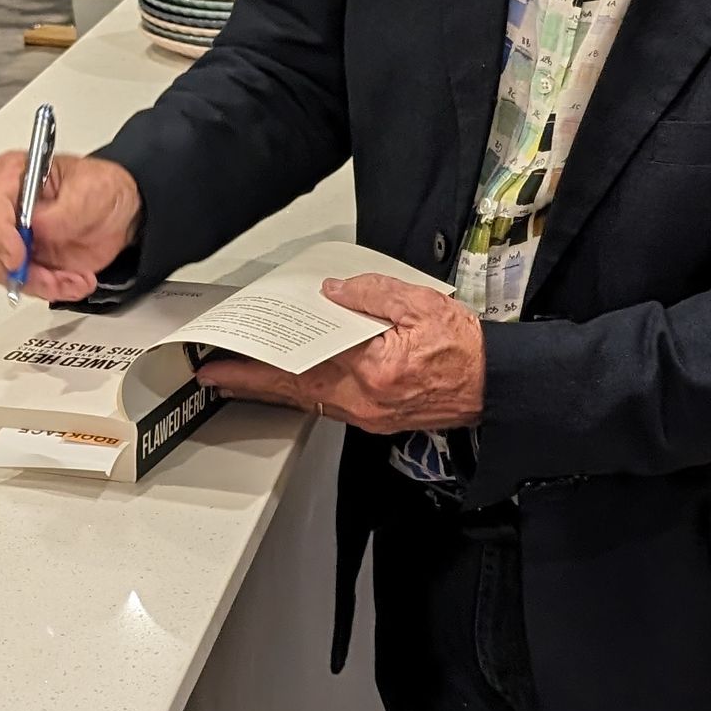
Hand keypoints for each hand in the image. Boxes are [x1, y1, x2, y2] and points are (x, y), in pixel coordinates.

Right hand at [0, 149, 144, 300]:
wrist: (120, 213)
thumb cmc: (102, 189)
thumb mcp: (92, 190)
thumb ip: (63, 210)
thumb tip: (37, 226)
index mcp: (13, 174)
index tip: (16, 257)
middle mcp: (4, 205)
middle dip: (17, 268)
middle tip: (49, 277)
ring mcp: (10, 235)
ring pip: (1, 269)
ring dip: (37, 282)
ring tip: (70, 279)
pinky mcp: (22, 259)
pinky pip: (21, 283)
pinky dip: (48, 289)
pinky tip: (72, 281)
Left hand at [201, 273, 486, 433]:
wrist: (495, 386)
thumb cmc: (467, 349)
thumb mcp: (421, 304)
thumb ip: (373, 295)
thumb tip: (335, 292)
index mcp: (373, 371)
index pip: (301, 363)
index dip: (258, 362)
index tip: (226, 359)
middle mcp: (365, 401)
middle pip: (294, 391)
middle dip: (251, 382)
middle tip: (214, 376)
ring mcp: (370, 415)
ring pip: (307, 401)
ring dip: (273, 390)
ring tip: (242, 379)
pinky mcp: (377, 418)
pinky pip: (327, 405)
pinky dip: (302, 394)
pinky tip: (289, 385)